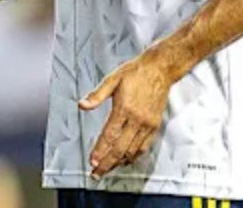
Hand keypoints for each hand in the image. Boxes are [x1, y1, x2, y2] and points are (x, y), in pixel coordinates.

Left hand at [78, 49, 176, 177]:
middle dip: (107, 163)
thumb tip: (82, 105)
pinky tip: (127, 160)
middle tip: (97, 173)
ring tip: (109, 169)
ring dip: (120, 162)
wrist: (159, 69)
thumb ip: (97, 95)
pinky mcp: (155, 125)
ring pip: (133, 150)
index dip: (100, 151)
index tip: (92, 161)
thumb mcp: (112, 79)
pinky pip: (144, 146)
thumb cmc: (135, 72)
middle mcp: (137, 119)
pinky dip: (134, 156)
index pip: (109, 136)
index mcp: (124, 108)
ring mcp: (147, 124)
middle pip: (120, 148)